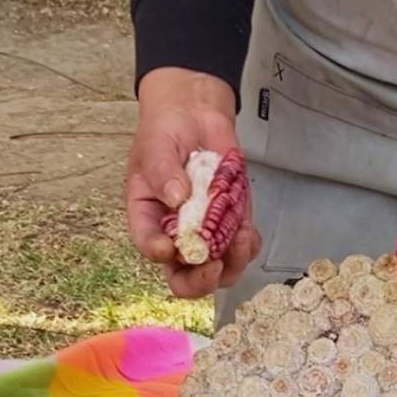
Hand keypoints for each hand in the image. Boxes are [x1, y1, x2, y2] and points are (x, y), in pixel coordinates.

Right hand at [126, 68, 260, 298]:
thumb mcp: (156, 145)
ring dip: (232, 263)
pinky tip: (248, 230)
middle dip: (200, 280)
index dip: (159, 253)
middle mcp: (176, 234)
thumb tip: (176, 197)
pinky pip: (243, 249)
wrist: (194, 116)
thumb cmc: (165, 132)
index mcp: (149, 219)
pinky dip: (248, 245)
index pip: (149, 247)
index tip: (169, 246)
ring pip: (220, 271)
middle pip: (184, 278)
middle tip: (213, 266)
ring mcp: (207, 234)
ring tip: (240, 238)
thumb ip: (163, 170)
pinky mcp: (232, 224)